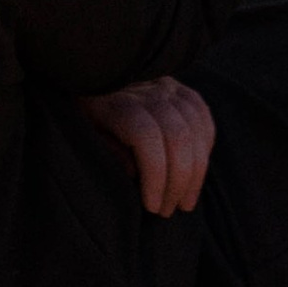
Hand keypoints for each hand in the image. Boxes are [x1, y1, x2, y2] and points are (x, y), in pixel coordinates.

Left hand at [80, 75, 215, 216]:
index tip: (151, 206)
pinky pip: (202, 115)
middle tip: (167, 211)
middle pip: (178, 136)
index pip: (148, 138)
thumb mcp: (84, 135)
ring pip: (196, 128)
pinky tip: (195, 169)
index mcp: (117, 103)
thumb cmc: (83, 113)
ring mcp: (165, 86)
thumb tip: (136, 174)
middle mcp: (146, 91)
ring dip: (196, 172)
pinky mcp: (178, 87)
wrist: (87, 75)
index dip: (155, 176)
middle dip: (179, 182)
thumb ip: (108, 151)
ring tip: (184, 201)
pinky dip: (204, 146)